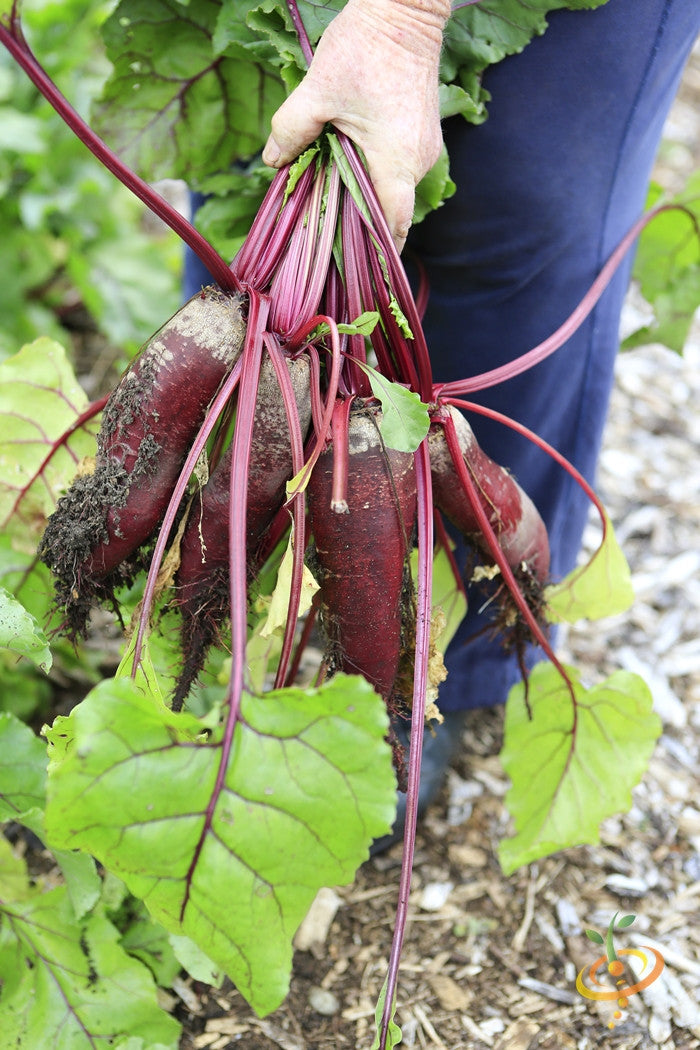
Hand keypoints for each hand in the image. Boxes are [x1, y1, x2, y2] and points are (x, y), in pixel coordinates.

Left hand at [262, 0, 449, 252]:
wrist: (404, 10)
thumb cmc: (364, 48)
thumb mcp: (316, 91)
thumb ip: (290, 132)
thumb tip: (272, 163)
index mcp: (396, 162)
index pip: (393, 226)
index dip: (378, 255)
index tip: (360, 275)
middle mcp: (417, 162)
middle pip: (389, 211)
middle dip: (359, 224)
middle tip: (324, 231)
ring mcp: (424, 148)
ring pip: (392, 189)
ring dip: (363, 194)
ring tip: (329, 193)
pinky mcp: (421, 134)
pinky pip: (397, 168)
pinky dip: (374, 173)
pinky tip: (346, 164)